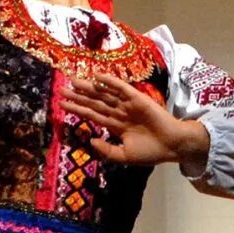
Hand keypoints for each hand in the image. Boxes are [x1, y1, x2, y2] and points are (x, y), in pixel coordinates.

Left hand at [63, 74, 209, 170]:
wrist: (172, 146)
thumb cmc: (151, 152)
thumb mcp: (125, 155)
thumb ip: (107, 150)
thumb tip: (90, 140)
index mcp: (115, 125)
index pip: (92, 114)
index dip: (77, 109)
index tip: (62, 104)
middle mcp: (119, 112)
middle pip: (94, 102)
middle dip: (78, 96)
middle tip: (61, 88)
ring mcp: (127, 104)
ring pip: (104, 94)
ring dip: (88, 87)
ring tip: (72, 81)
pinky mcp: (137, 99)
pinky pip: (121, 88)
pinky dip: (110, 82)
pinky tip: (97, 76)